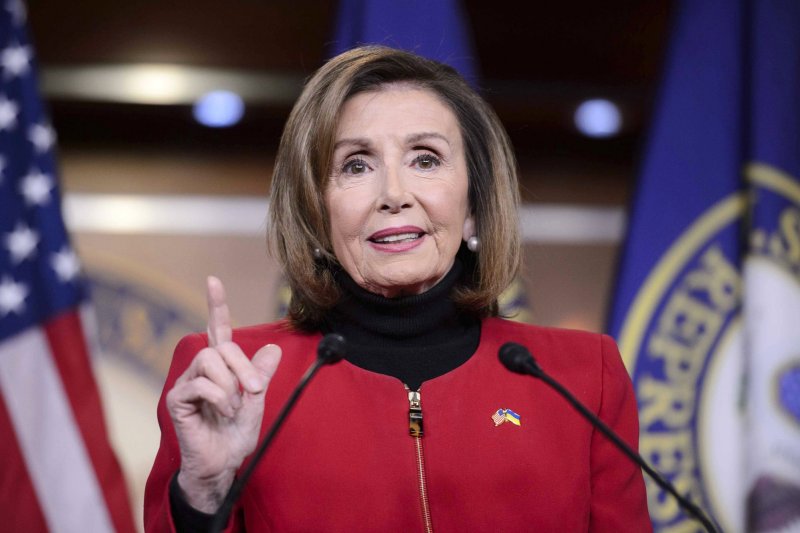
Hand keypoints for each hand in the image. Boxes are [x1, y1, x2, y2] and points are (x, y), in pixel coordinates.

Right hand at [166, 276, 281, 512]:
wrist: (222, 464)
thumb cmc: (235, 434)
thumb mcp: (257, 401)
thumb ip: (261, 375)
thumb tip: (272, 348)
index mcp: (221, 367)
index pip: (217, 330)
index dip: (216, 305)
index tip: (213, 280)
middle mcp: (201, 370)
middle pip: (221, 347)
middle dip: (243, 366)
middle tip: (255, 390)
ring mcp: (187, 383)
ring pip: (210, 361)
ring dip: (230, 385)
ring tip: (233, 407)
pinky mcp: (177, 399)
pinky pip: (200, 384)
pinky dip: (219, 397)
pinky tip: (222, 412)